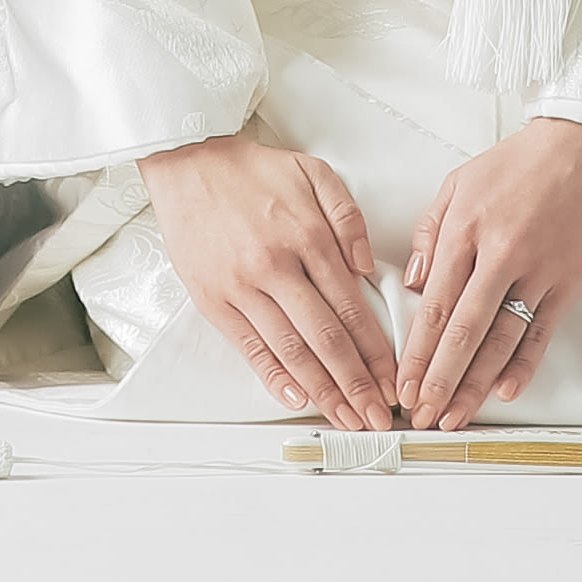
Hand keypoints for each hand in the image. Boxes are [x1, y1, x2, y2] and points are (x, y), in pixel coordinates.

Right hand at [135, 130, 394, 428]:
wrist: (188, 161)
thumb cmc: (253, 171)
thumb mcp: (315, 173)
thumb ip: (349, 218)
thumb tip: (367, 268)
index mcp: (307, 235)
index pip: (351, 307)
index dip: (376, 352)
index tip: (392, 382)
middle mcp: (276, 266)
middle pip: (326, 338)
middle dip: (357, 385)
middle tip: (378, 418)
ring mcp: (242, 286)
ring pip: (291, 351)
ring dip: (323, 392)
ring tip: (346, 420)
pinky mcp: (213, 299)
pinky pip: (249, 347)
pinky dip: (274, 378)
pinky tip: (297, 399)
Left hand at [393, 113, 581, 429]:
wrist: (580, 143)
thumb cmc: (516, 163)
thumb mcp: (458, 184)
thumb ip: (430, 234)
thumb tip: (412, 283)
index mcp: (465, 230)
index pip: (434, 306)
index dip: (417, 352)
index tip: (404, 384)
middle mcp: (500, 255)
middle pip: (463, 332)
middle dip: (439, 381)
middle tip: (423, 416)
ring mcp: (538, 271)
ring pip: (501, 340)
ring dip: (475, 384)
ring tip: (456, 417)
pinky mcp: (569, 280)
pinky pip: (542, 331)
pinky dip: (524, 364)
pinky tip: (506, 391)